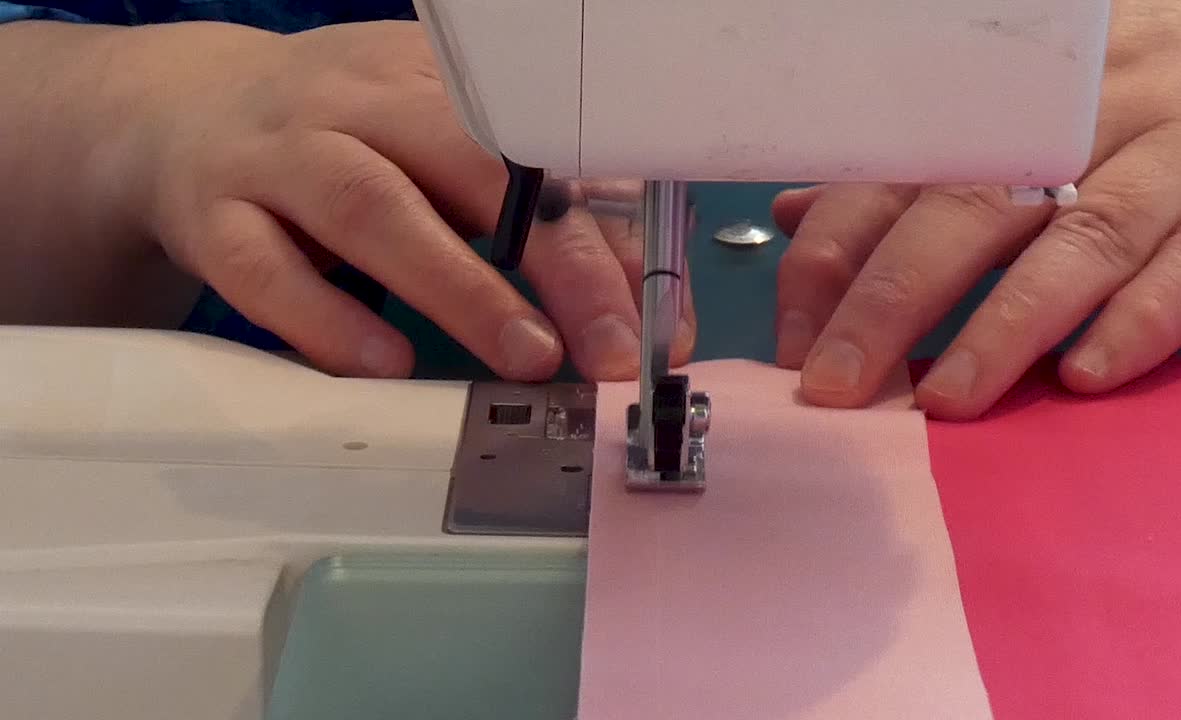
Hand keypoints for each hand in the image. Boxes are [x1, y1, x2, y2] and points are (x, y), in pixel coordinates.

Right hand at [102, 20, 692, 379]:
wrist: (176, 116)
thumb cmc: (341, 141)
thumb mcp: (438, 153)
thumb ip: (536, 216)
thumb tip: (634, 297)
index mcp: (429, 83)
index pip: (537, 148)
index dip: (604, 228)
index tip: (650, 311)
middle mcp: (356, 105)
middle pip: (467, 167)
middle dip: (554, 257)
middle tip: (609, 344)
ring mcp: (279, 156)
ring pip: (372, 209)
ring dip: (458, 286)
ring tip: (527, 355)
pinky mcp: (215, 216)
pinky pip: (265, 269)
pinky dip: (327, 319)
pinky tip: (383, 366)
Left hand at [772, 0, 1180, 418]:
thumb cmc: (1132, 87)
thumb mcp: (1019, 111)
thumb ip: (912, 169)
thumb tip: (797, 215)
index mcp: (1019, 89)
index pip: (903, 167)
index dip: (838, 253)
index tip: (796, 341)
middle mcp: (1099, 108)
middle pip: (979, 201)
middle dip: (896, 299)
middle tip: (840, 384)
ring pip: (1088, 236)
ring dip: (1008, 325)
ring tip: (945, 400)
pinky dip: (1147, 317)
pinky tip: (1086, 375)